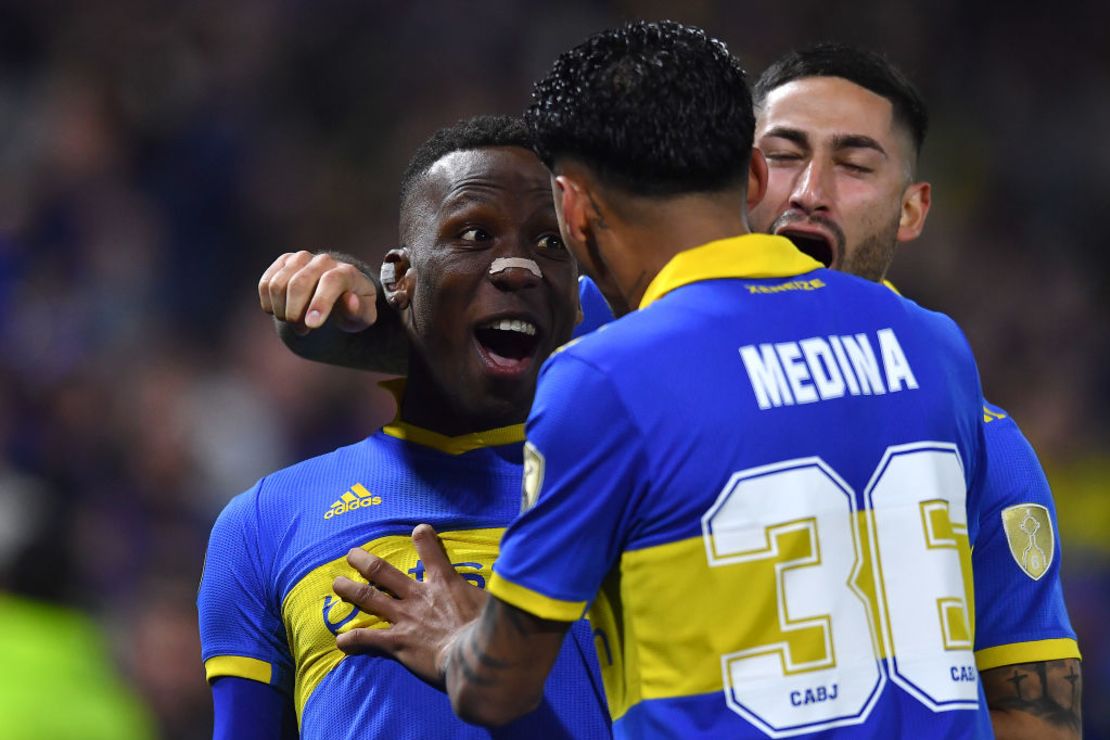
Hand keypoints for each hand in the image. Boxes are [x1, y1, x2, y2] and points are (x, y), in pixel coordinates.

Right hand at [258, 251, 376, 334]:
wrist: (339, 291)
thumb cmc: (352, 308)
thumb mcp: (363, 316)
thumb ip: (360, 311)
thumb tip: (349, 300)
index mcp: (347, 272)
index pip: (331, 281)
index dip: (320, 303)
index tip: (311, 325)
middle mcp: (323, 261)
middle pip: (299, 283)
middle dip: (295, 313)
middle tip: (301, 330)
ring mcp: (301, 259)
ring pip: (278, 284)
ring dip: (281, 311)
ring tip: (294, 323)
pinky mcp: (284, 262)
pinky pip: (266, 283)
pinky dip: (268, 303)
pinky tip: (281, 312)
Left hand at [332, 524, 487, 686]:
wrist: (476, 658)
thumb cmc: (492, 630)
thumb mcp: (499, 599)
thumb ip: (500, 583)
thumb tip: (520, 570)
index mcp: (444, 582)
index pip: (431, 551)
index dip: (424, 539)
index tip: (418, 530)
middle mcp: (419, 596)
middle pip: (385, 572)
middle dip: (366, 562)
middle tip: (352, 554)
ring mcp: (405, 618)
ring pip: (370, 598)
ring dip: (351, 591)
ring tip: (336, 584)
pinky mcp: (397, 643)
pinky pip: (369, 639)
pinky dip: (353, 639)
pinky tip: (341, 641)